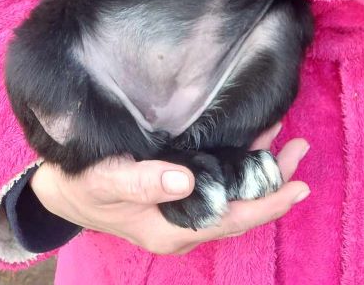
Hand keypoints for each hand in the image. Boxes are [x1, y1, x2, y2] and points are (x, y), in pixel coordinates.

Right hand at [30, 124, 309, 255]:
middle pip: (240, 204)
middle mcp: (185, 221)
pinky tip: (250, 134)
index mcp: (173, 228)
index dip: (267, 203)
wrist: (61, 188)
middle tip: (301, 148)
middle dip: (272, 179)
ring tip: (286, 137)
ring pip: (231, 189)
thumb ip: (144, 182)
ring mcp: (183, 205)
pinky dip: (236, 155)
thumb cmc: (83, 184)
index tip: (298, 186)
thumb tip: (186, 181)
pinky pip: (217, 175)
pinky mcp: (178, 188)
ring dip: (258, 164)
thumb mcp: (107, 180)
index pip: (232, 218)